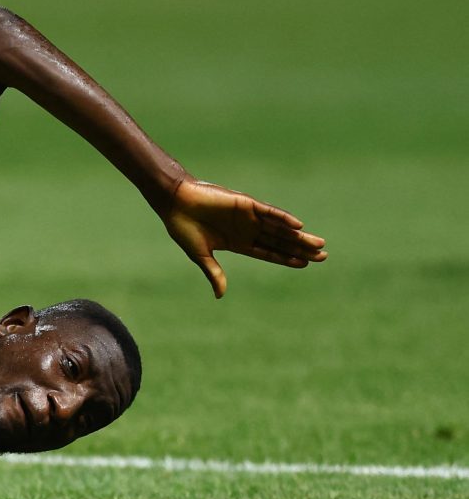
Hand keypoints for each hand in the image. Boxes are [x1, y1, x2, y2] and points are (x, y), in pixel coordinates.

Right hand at [160, 179, 327, 297]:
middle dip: (301, 249)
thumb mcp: (200, 255)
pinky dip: (283, 219)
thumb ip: (214, 272)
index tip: (305, 264)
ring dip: (299, 236)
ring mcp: (249, 217)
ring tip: (319, 244)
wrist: (175, 203)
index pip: (268, 253)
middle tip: (323, 256)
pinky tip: (297, 226)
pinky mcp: (246, 204)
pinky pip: (269, 212)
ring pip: (280, 228)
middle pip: (280, 242)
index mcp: (238, 243)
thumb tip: (220, 295)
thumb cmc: (184, 228)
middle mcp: (248, 230)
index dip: (287, 258)